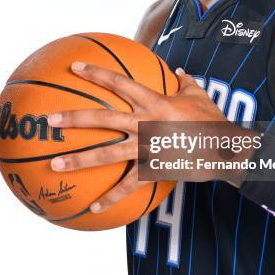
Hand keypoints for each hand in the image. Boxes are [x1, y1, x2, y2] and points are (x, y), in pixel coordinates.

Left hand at [48, 62, 226, 212]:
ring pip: (107, 154)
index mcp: (153, 101)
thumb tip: (178, 70)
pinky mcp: (152, 169)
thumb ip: (185, 80)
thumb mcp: (198, 94)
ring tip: (55, 164)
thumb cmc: (212, 118)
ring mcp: (146, 147)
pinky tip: (94, 208)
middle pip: (102, 118)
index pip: (119, 82)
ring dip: (79, 160)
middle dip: (74, 118)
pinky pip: (128, 186)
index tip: (74, 67)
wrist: (225, 148)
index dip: (96, 73)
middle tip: (50, 120)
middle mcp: (144, 123)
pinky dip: (111, 198)